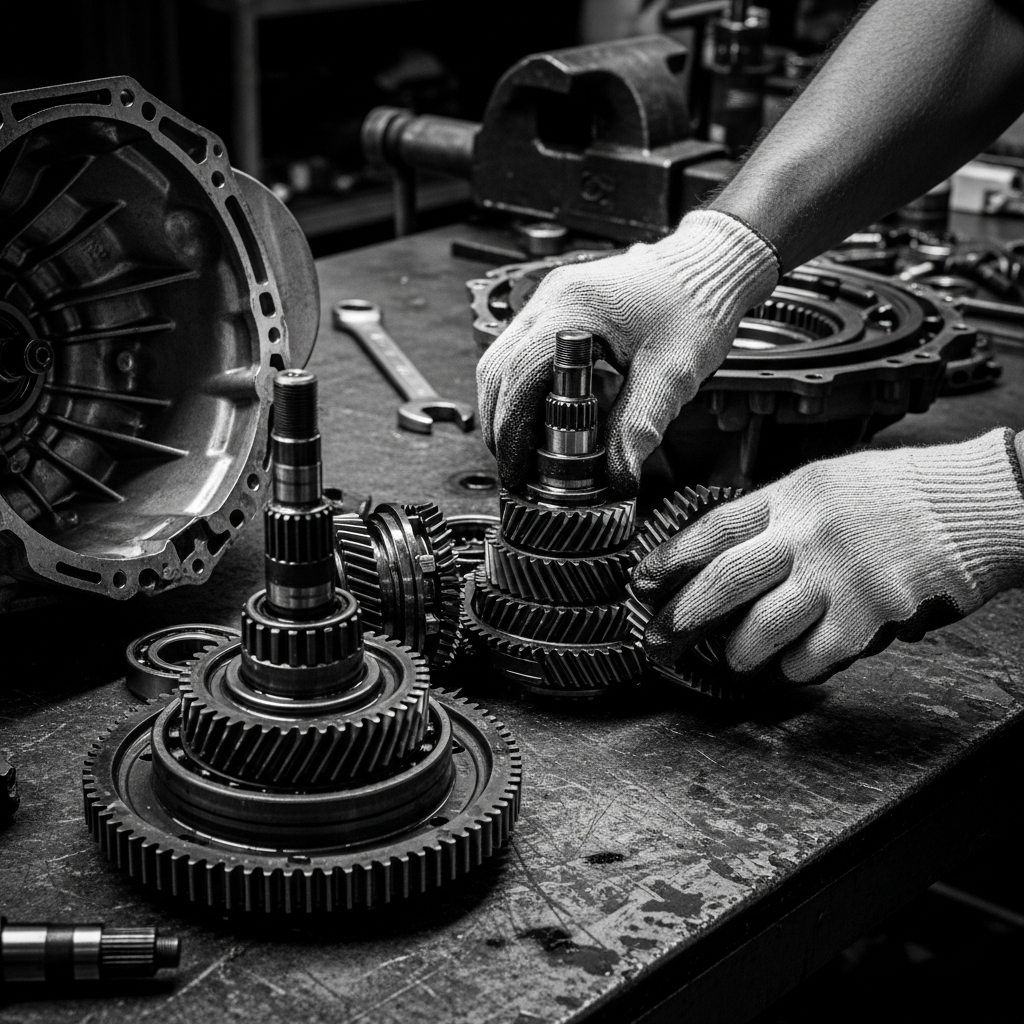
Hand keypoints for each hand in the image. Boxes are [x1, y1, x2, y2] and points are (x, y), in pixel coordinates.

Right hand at [476, 211, 778, 493]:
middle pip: (496, 370)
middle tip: (517, 467)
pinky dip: (524, 390)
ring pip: (502, 361)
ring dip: (507, 408)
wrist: (709, 265)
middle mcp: (550, 299)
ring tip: (528, 450)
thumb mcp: (671, 374)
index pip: (518, 376)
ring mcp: (549, 300)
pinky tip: (544, 417)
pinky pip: (521, 353)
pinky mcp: (557, 308)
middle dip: (500, 424)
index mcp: (573, 309)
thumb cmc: (694, 306)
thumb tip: (617, 477)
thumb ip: (639, 427)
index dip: (510, 429)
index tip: (517, 468)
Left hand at [631, 429, 1023, 684]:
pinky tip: (793, 666)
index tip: (642, 579)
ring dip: (741, 651)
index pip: (714, 528)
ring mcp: (836, 572)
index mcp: (792, 495)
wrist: (973, 501)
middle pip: (725, 579)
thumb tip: (730, 550)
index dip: (671, 557)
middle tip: (659, 638)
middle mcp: (806, 532)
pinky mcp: (868, 611)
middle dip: (684, 615)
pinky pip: (814, 653)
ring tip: (737, 659)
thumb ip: (780, 513)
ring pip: (763, 625)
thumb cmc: (902, 492)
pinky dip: (796, 666)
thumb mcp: (828, 482)